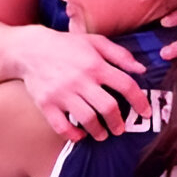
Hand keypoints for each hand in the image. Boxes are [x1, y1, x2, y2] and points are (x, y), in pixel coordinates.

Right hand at [18, 26, 146, 141]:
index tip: (146, 112)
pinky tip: (80, 135)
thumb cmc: (67, 45)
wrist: (30, 49)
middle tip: (121, 128)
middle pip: (108, 107)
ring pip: (87, 119)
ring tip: (102, 134)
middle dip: (119, 122)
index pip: (125, 85)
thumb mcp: (95, 42)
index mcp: (95, 64)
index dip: (140, 101)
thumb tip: (141, 69)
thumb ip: (120, 55)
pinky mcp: (46, 104)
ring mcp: (62, 93)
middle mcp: (80, 80)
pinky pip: (62, 126)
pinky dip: (73, 135)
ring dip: (99, 131)